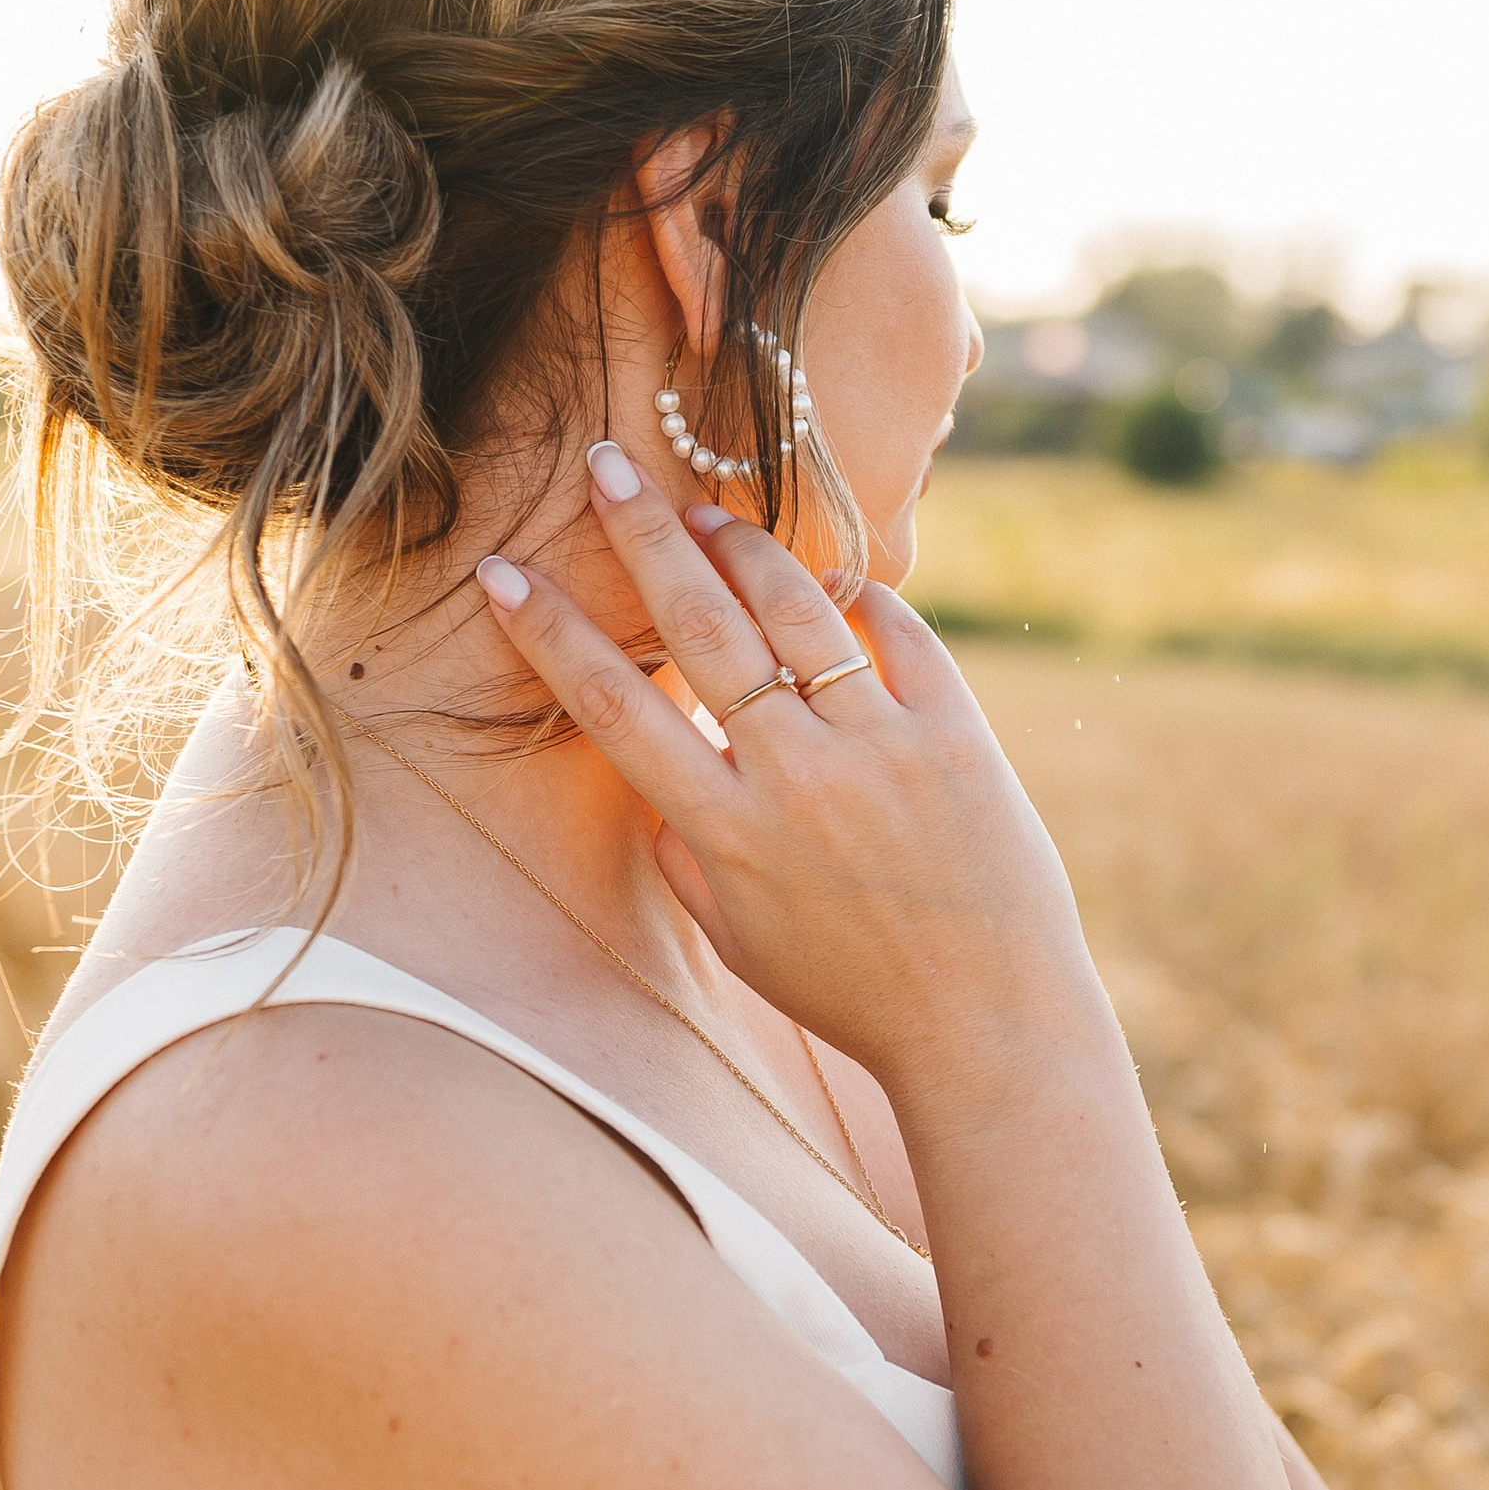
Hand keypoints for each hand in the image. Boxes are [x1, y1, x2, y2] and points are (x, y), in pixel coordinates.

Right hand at [470, 447, 1104, 1088]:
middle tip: (606, 464)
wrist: (987, 1025)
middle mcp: (798, 777)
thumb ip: (685, 853)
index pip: (616, 709)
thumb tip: (653, 776)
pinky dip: (859, 595)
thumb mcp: (738, 938)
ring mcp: (883, 748)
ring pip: (796, 609)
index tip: (501, 573)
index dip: (551, 634)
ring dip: (743, 546)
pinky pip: (899, 631)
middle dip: (643, 536)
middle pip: (700, 626)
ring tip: (706, 509)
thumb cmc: (850, 990)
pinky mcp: (958, 734)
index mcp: (728, 833)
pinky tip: (829, 579)